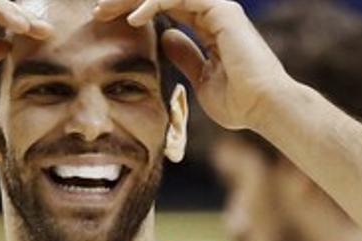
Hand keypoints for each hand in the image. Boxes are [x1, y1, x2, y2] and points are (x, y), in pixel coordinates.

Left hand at [94, 0, 288, 129]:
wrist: (263, 108)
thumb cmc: (238, 102)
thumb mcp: (200, 79)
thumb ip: (185, 56)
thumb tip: (165, 38)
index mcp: (209, 26)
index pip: (166, 7)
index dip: (136, 11)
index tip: (107, 23)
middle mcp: (214, 12)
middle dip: (127, 0)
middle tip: (98, 12)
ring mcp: (218, 8)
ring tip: (105, 12)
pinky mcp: (222, 10)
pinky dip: (152, 4)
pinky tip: (132, 19)